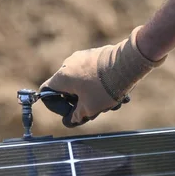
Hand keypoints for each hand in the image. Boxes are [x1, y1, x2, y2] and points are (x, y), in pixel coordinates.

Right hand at [39, 26, 164, 127]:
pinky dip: (103, 86)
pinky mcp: (97, 55)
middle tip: (96, 111)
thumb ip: (77, 116)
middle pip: (68, 90)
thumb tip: (71, 120)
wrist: (128, 63)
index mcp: (62, 76)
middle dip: (82, 103)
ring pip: (84, 83)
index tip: (71, 113)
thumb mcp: (90, 108)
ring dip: (96, 96)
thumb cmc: (105, 87)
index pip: (46, 93)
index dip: (56, 107)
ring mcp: (84, 57)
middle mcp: (69, 64)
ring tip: (114, 102)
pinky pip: (94, 74)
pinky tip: (120, 93)